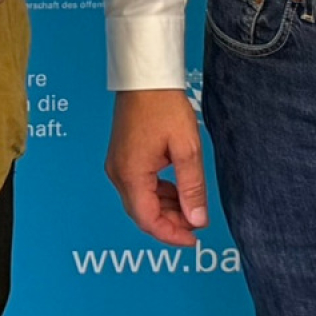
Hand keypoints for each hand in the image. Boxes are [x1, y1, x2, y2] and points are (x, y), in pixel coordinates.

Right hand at [106, 89, 208, 245]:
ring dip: (165, 209)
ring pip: (141, 202)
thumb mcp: (186, 148)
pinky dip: (158, 194)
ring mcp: (118, 165)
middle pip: (142, 214)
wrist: (146, 77)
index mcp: (131, 174)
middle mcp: (118, 173)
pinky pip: (139, 187)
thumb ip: (192, 187)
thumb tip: (197, 219)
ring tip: (191, 206)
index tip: (194, 239)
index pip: (148, 220)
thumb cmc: (163, 105)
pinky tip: (177, 190)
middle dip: (170, 223)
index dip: (171, 235)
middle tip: (197, 223)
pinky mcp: (123, 157)